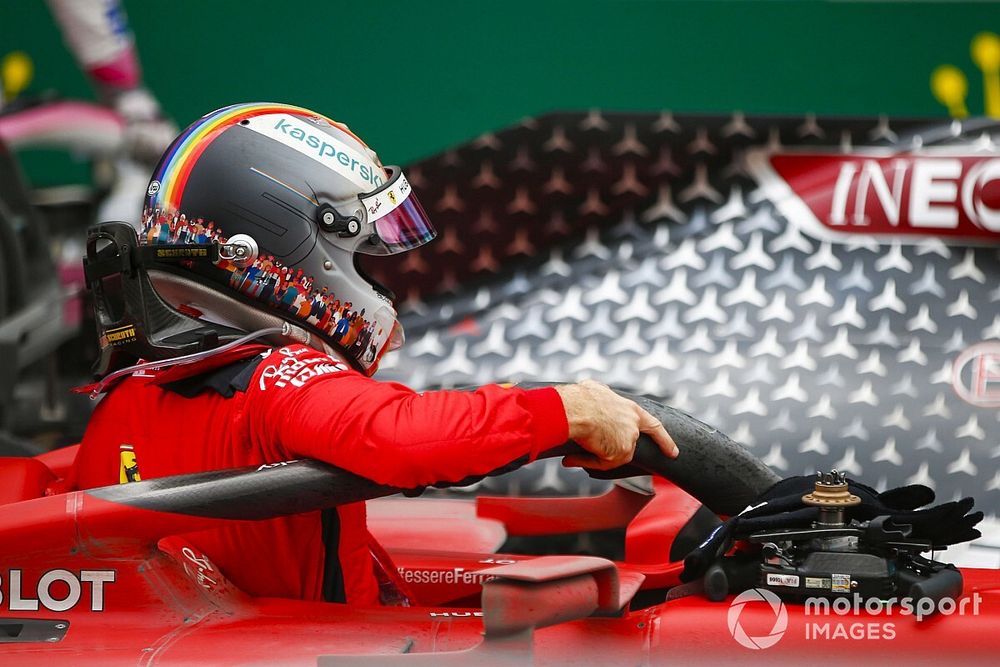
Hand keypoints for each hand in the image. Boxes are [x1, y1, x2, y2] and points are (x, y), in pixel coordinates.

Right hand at [554, 380, 677, 469]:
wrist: (576, 409)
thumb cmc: (582, 397)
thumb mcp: (598, 390)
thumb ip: (605, 395)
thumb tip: (597, 394)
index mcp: (632, 410)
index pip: (655, 427)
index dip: (664, 440)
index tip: (673, 452)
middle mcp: (634, 427)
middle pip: (628, 444)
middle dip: (613, 446)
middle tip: (595, 443)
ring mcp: (628, 441)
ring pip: (612, 455)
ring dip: (595, 453)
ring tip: (576, 444)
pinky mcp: (618, 454)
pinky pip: (601, 463)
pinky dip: (587, 462)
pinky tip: (573, 458)